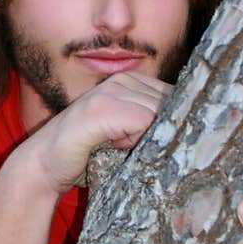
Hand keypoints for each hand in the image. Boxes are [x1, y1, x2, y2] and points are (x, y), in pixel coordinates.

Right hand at [28, 72, 172, 194]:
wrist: (45, 164)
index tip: (159, 142)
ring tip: (116, 144)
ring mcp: (112, 90)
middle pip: (173, 104)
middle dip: (161, 132)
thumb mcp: (128, 133)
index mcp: (133, 82)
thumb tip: (197, 131)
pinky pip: (144, 122)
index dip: (177, 122)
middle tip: (128, 145)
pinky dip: (133, 141)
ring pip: (160, 114)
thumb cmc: (89, 153)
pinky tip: (111, 144)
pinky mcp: (104, 107)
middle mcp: (123, 80)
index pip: (177, 96)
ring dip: (145, 139)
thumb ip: (153, 123)